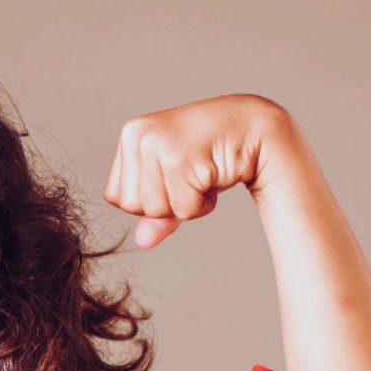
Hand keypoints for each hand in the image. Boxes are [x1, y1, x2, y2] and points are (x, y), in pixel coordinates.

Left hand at [103, 94, 283, 249]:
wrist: (254, 128)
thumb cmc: (212, 153)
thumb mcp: (176, 180)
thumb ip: (155, 212)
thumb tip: (142, 242)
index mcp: (130, 136)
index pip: (116, 198)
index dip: (147, 199)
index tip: (173, 176)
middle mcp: (138, 136)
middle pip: (133, 207)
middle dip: (166, 203)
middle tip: (191, 173)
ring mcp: (158, 146)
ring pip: (155, 210)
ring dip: (186, 203)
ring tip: (202, 173)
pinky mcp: (180, 160)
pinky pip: (182, 209)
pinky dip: (203, 204)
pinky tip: (214, 175)